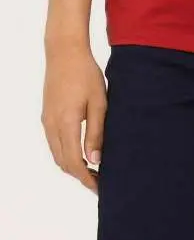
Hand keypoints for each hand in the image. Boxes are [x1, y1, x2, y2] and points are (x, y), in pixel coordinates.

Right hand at [42, 38, 106, 193]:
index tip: (100, 187)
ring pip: (57, 154)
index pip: (74, 162)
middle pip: (63, 162)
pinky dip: (66, 153)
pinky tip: (81, 152)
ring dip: (72, 165)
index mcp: (65, 123)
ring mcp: (46, 121)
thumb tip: (95, 160)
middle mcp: (51, 126)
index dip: (87, 178)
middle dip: (80, 175)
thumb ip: (96, 132)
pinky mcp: (46, 116)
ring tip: (93, 169)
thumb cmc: (85, 74)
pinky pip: (54, 143)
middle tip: (100, 181)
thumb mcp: (99, 102)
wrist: (64, 52)